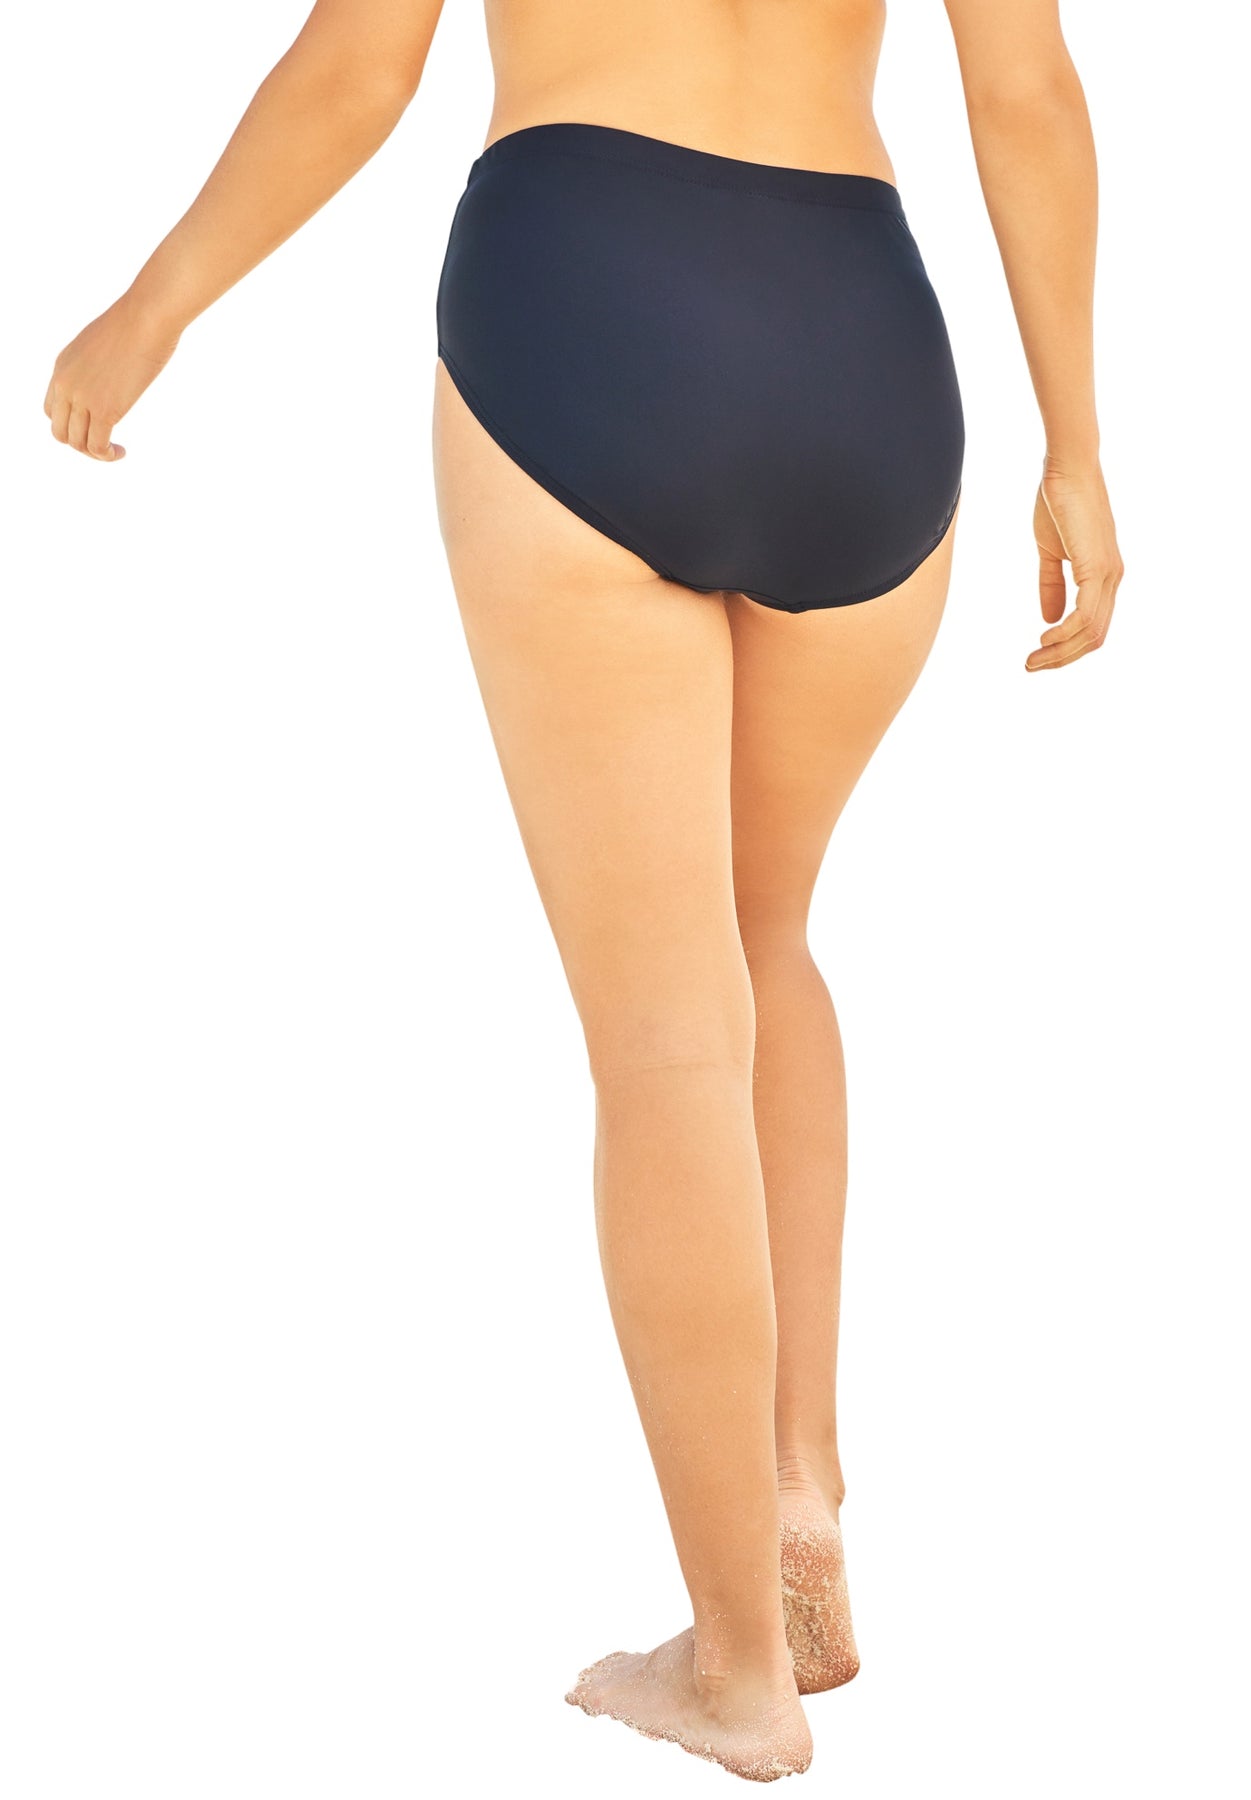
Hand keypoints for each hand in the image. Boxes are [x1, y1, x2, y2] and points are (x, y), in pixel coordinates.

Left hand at [43, 292, 182, 461]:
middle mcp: (66, 384)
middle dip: (80, 442)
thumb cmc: (133, 323)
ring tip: (114, 451)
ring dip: (95, 453)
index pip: (52, 409)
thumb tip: (111, 374)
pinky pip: (97, 446)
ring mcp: (84, 398)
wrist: (145, 318)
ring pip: (77, 443)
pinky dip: (107, 455)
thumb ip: (96, 363)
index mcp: (62, 367)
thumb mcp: (100, 342)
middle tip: (103, 442)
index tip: (93, 424)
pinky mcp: (105, 410)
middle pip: (59, 430)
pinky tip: (121, 451)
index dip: (70, 423)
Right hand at [1026, 459, 1123, 670]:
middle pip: (1094, 638)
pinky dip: (1064, 634)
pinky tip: (1044, 637)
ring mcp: (1108, 575)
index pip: (1092, 627)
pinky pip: (1085, 616)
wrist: (1065, 469)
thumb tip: (1049, 620)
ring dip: (1060, 652)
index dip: (1065, 648)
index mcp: (1104, 576)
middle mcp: (1113, 579)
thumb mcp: (1050, 552)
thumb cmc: (1058, 502)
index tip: (1036, 656)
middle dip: (1062, 658)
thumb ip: (1052, 585)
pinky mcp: (1097, 568)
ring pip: (1091, 633)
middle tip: (1031, 666)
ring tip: (1033, 660)